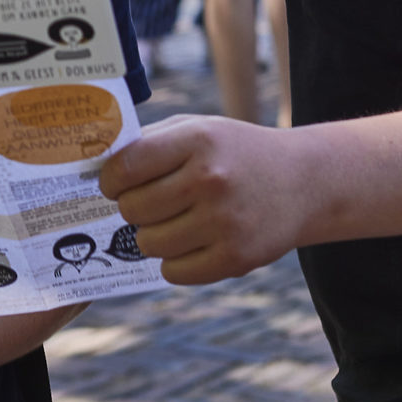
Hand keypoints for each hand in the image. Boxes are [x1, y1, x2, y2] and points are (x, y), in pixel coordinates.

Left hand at [96, 114, 312, 284]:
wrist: (304, 182)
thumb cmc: (236, 153)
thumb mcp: (199, 129)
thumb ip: (149, 143)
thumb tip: (96, 166)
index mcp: (197, 141)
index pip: (126, 167)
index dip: (110, 180)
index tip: (115, 184)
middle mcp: (211, 180)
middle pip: (132, 209)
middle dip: (132, 208)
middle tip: (150, 204)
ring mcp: (225, 222)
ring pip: (148, 244)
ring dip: (151, 236)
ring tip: (172, 223)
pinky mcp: (236, 258)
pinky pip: (174, 272)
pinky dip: (174, 262)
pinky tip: (190, 243)